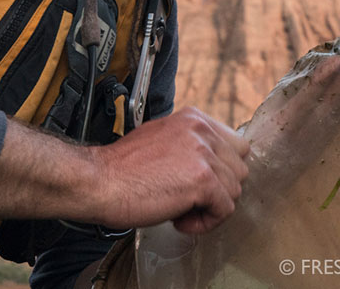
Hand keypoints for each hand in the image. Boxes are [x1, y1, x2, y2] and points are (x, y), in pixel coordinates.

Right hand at [0, 108, 248, 234]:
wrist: (100, 181)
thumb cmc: (124, 168)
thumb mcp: (162, 139)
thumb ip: (190, 144)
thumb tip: (214, 161)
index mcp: (194, 117)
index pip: (235, 146)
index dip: (219, 170)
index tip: (197, 183)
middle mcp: (202, 129)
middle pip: (239, 168)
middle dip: (218, 189)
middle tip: (186, 197)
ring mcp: (204, 152)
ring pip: (234, 190)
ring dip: (210, 207)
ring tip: (179, 208)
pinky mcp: (203, 179)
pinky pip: (225, 209)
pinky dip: (204, 222)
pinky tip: (179, 219)